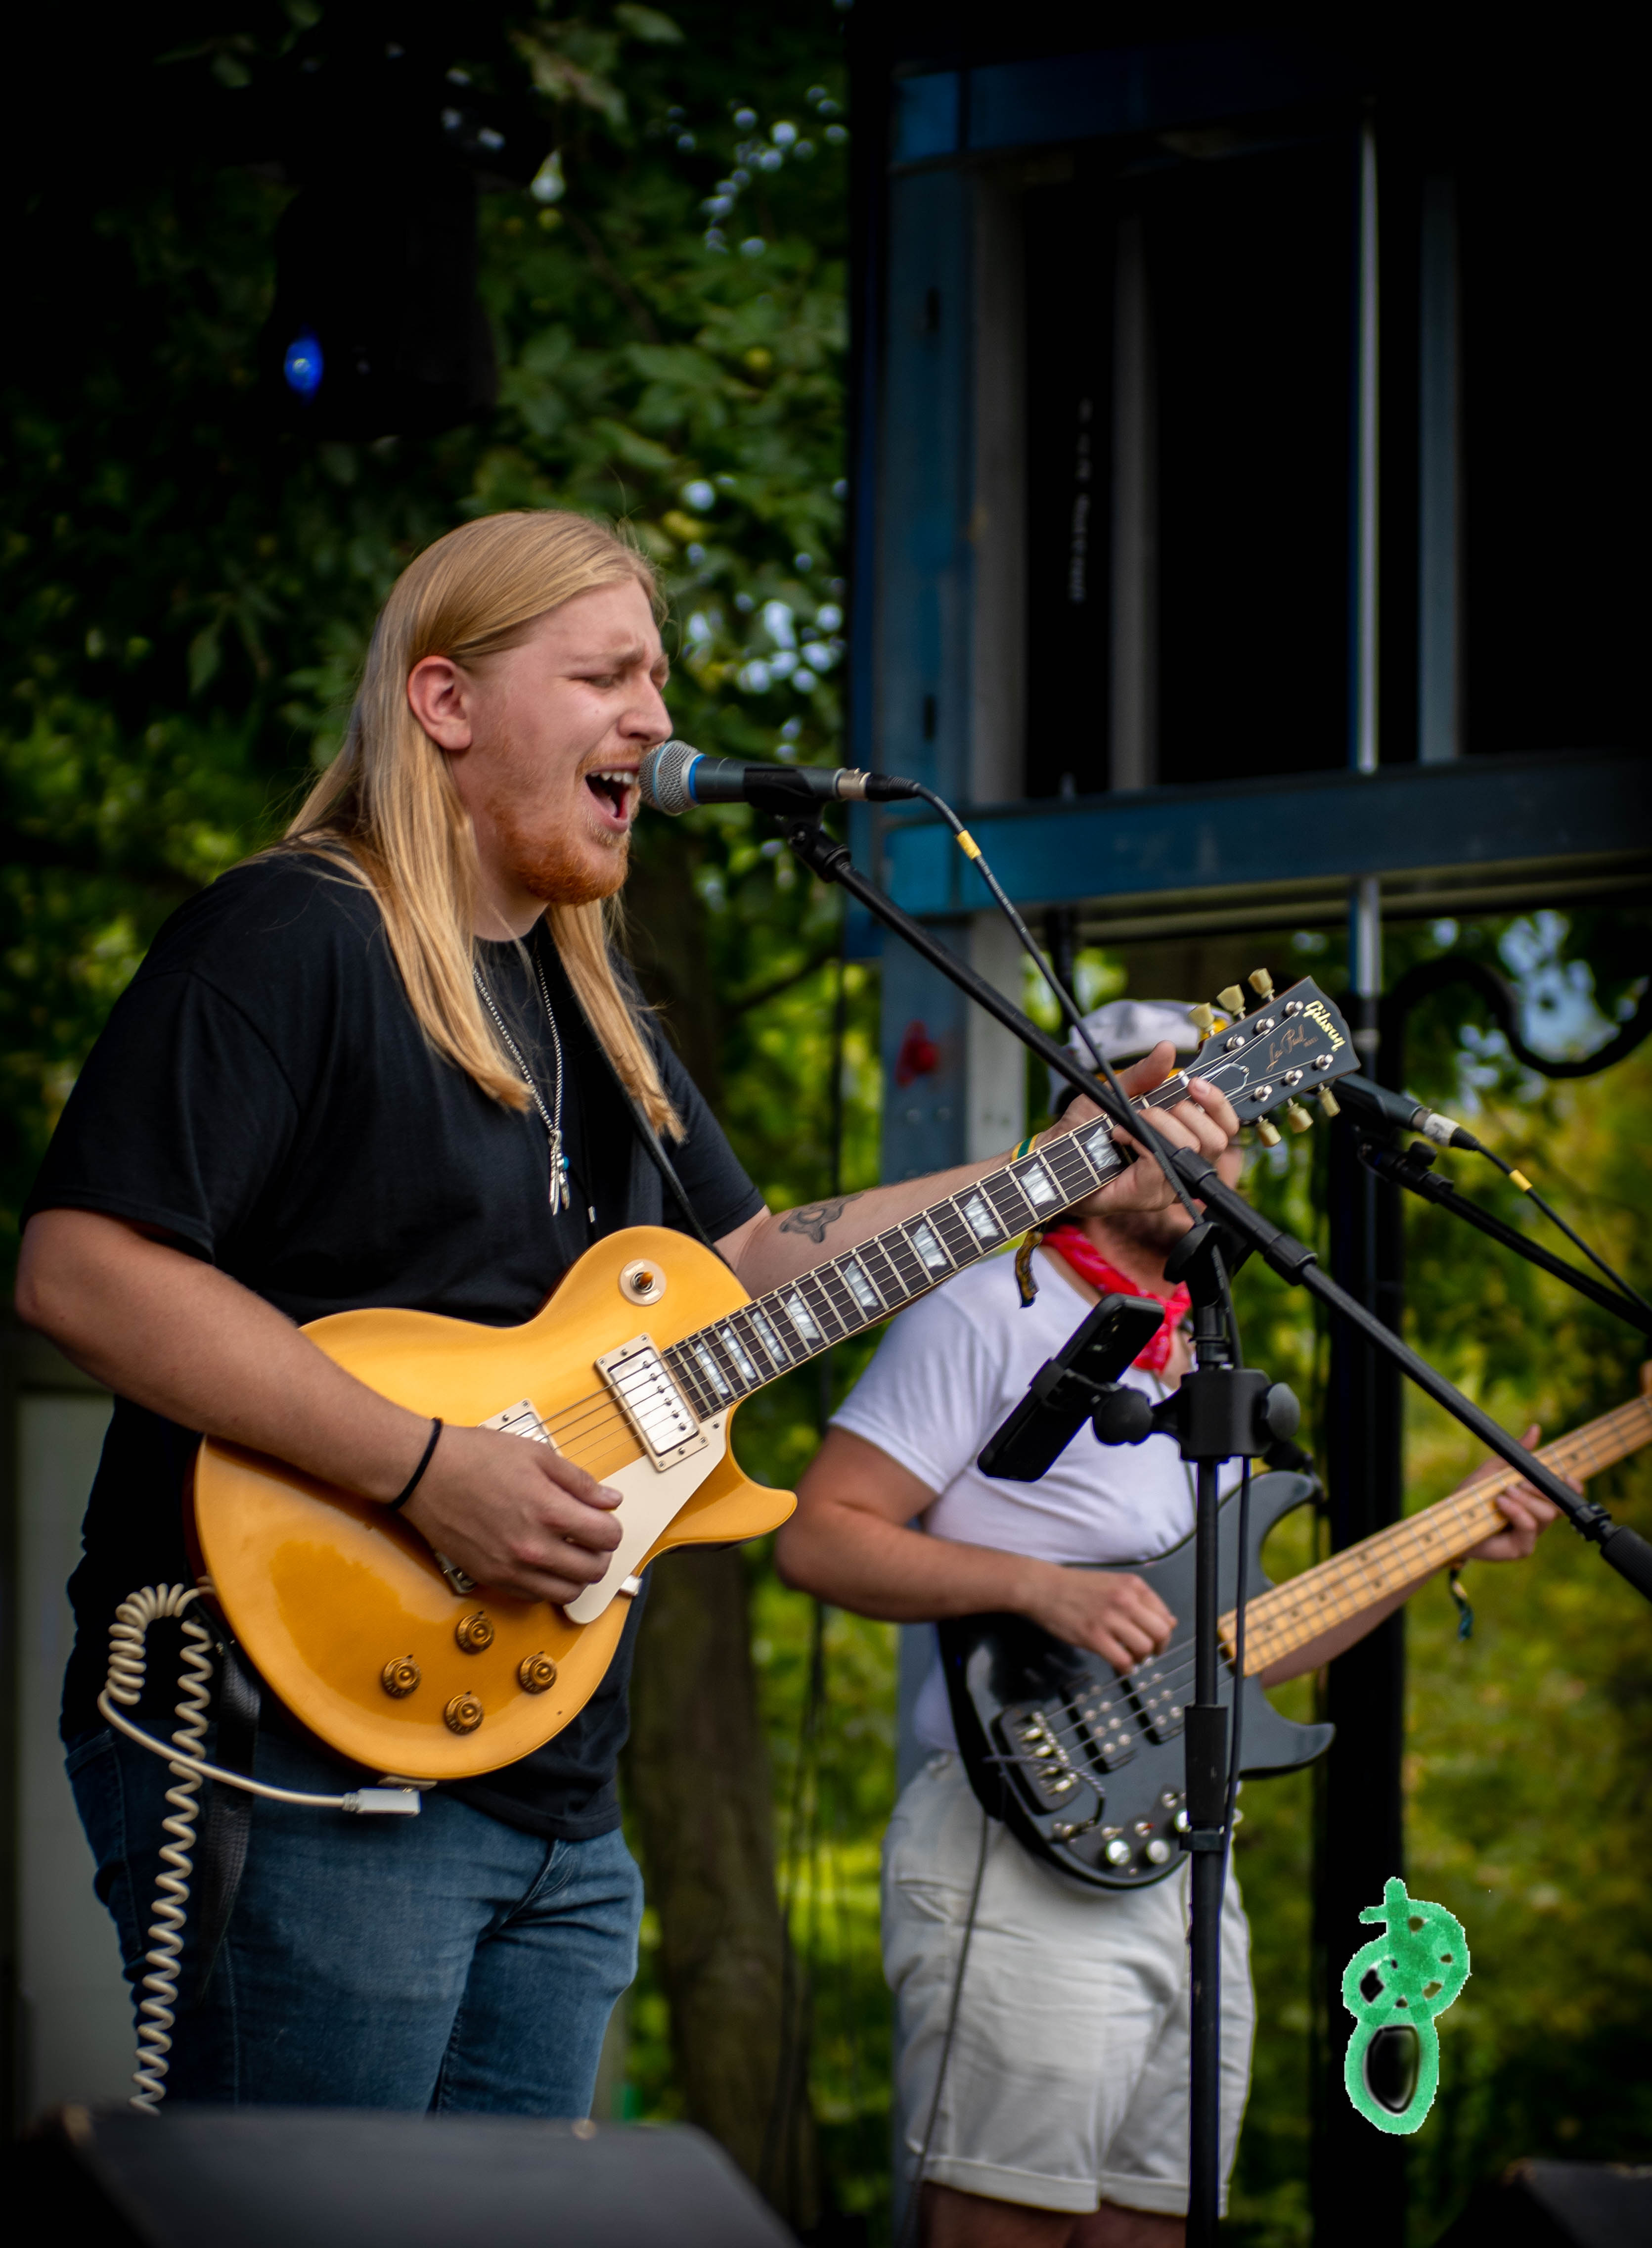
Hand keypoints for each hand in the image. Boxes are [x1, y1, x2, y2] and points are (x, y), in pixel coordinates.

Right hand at [400, 1423, 623, 1603]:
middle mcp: (533, 1548)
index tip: (603, 1518)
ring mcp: (510, 1568)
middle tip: (590, 1537)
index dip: (612, 1527)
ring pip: (567, 1593)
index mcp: (550, 1511)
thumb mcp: (537, 1455)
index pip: (608, 1537)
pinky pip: (535, 1597)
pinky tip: (541, 1561)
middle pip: (593, 1570)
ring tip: (569, 1552)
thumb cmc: (476, 1457)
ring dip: (576, 1575)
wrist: (424, 1473)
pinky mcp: (490, 1578)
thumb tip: (610, 1501)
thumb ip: (579, 1481)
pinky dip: (547, 1584)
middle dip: (600, 1553)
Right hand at [1019, 1560, 1177, 1671]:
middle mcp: (1125, 1599)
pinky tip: (1118, 1665)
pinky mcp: (1093, 1636)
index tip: (1155, 1640)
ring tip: (1128, 1657)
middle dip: (1158, 1648)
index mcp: (1132, 1585)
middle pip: (1161, 1632)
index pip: (1165, 1615)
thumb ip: (1141, 1602)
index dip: (1164, 1633)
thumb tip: (1170, 1623)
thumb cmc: (1076, 1587)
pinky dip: (1125, 1668)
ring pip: (1144, 1648)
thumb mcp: (1114, 1585)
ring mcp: (1109, 1618)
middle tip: (1147, 1653)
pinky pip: (1123, 1660)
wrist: (1042, 1587)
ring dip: (1140, 1658)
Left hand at [1048, 1042, 1238, 1215]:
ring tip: (1128, 1122)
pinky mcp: (1147, 1196)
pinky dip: (1140, 1141)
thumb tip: (1166, 1048)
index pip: (1225, 1127)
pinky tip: (1120, 1135)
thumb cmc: (1085, 1129)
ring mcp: (1167, 1187)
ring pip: (1189, 1150)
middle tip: (1151, 1108)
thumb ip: (1144, 1075)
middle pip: (1215, 1140)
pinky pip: (1160, 1163)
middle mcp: (1182, 1168)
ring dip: (1158, 1125)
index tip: (1195, 1083)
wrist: (1054, 1155)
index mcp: (1183, 1141)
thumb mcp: (1116, 1093)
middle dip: (1184, 1113)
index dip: (1218, 1104)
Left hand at [1459, 1424, 1565, 1561]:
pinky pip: (1530, 1527)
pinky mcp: (1522, 1547)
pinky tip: (1501, 1503)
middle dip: (1540, 1490)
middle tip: (1517, 1483)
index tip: (1566, 1475)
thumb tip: (1535, 1429)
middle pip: (1557, 1504)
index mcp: (1535, 1499)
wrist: (1451, 1521)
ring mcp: (1531, 1534)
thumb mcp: (1493, 1470)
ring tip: (1503, 1493)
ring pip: (1545, 1514)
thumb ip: (1516, 1453)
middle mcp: (1537, 1517)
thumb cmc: (1472, 1496)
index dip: (1571, 1486)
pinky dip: (1517, 1512)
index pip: (1564, 1494)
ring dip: (1525, 1500)